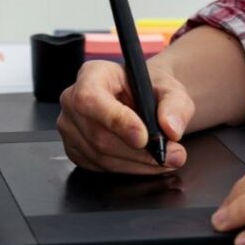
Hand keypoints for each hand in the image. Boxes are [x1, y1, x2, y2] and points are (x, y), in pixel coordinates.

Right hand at [56, 59, 194, 175]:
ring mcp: (70, 128)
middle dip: (138, 151)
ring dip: (138, 163)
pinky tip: (148, 162)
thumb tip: (171, 128)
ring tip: (167, 159)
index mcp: (92, 74)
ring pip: (101, 156)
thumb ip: (174, 104)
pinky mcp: (75, 151)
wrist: (144, 101)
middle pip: (99, 134)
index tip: (143, 137)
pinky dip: (129, 169)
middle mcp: (73, 100)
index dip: (116, 120)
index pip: (91, 98)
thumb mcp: (170, 88)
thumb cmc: (151, 90)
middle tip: (171, 154)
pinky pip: (101, 168)